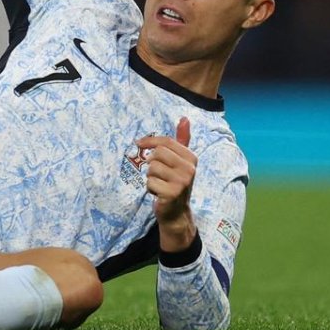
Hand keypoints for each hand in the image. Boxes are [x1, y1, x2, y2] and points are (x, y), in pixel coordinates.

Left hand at [138, 117, 197, 250]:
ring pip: (151, 168)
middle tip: (159, 175)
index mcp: (191, 158)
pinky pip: (149, 182)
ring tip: (160, 184)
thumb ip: (182, 140)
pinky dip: (150, 188)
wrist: (176, 211)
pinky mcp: (172, 193)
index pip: (166, 141)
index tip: (138, 143)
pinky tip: (159, 193)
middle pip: (157, 154)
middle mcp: (189, 169)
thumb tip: (185, 118)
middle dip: (152, 164)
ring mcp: (182, 181)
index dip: (149, 141)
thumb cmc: (174, 182)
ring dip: (150, 177)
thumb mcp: (180, 160)